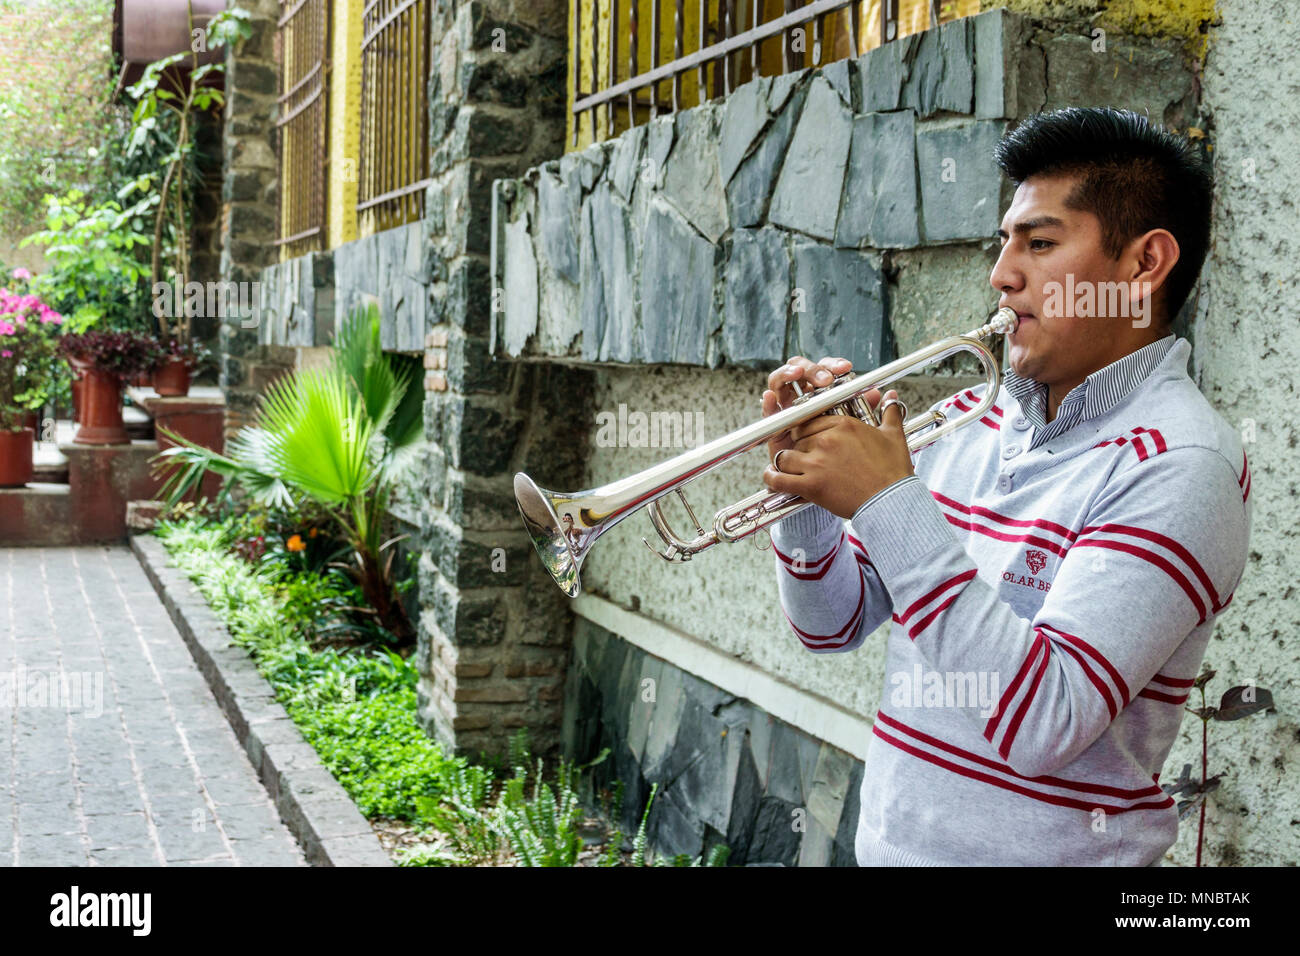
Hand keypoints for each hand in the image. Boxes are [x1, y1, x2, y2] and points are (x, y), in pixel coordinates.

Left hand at [761, 355, 913, 518]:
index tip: (809, 439)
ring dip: (786, 462)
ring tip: (788, 468)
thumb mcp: (893, 436)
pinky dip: (772, 478)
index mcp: (843, 424)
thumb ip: (889, 413)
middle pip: (797, 438)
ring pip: (785, 456)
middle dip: (799, 447)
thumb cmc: (893, 471)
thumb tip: (892, 396)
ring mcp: (817, 462)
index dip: (808, 431)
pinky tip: (772, 478)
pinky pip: (779, 479)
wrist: (891, 501)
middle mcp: (826, 439)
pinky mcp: (811, 485)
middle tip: (803, 456)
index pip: (811, 420)